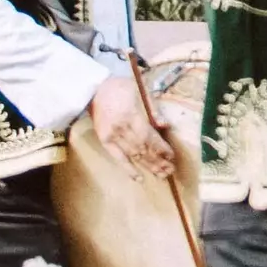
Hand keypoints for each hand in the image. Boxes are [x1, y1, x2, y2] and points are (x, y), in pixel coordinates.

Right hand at [88, 63, 178, 180]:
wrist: (95, 87)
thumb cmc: (120, 87)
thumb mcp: (140, 91)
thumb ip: (153, 109)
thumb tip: (165, 125)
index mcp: (130, 116)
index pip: (149, 137)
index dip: (161, 148)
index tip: (171, 156)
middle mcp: (121, 129)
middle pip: (143, 149)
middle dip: (158, 161)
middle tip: (170, 171)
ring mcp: (111, 136)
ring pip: (133, 155)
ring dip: (148, 166)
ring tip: (161, 175)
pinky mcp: (103, 140)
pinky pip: (117, 157)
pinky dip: (128, 169)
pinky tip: (138, 178)